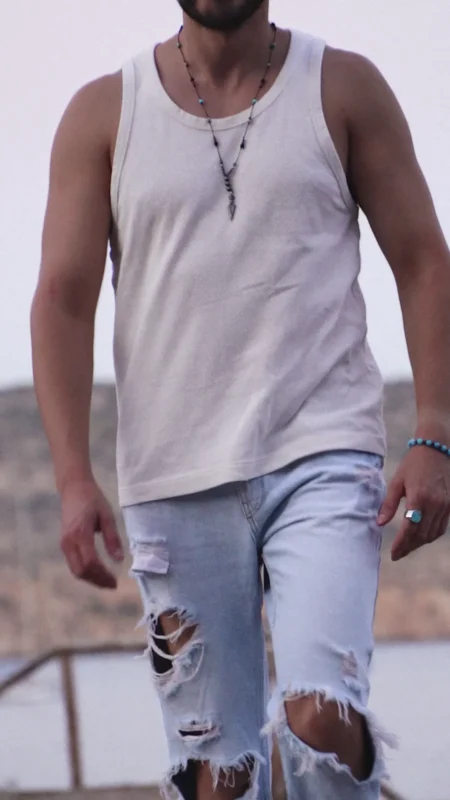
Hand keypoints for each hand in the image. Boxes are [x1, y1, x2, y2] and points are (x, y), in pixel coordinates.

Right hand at [60, 479, 123, 588]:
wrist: (73, 488)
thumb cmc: (93, 499)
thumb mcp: (107, 516)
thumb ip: (113, 538)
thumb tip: (119, 560)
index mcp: (80, 534)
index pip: (90, 562)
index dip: (103, 575)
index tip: (116, 581)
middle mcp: (69, 541)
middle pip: (81, 571)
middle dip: (97, 581)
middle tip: (113, 584)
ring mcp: (64, 543)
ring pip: (75, 569)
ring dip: (91, 578)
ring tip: (106, 581)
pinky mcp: (64, 543)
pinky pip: (73, 563)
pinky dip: (85, 571)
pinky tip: (97, 571)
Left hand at [377, 446, 449, 560]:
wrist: (435, 449)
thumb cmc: (412, 464)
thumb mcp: (397, 482)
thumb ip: (388, 504)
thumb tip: (379, 523)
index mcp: (419, 498)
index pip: (410, 529)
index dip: (401, 544)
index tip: (393, 554)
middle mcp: (435, 504)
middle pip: (422, 535)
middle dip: (409, 547)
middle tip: (397, 554)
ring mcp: (445, 506)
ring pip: (432, 534)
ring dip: (419, 544)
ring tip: (406, 548)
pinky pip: (441, 528)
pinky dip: (430, 536)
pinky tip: (420, 538)